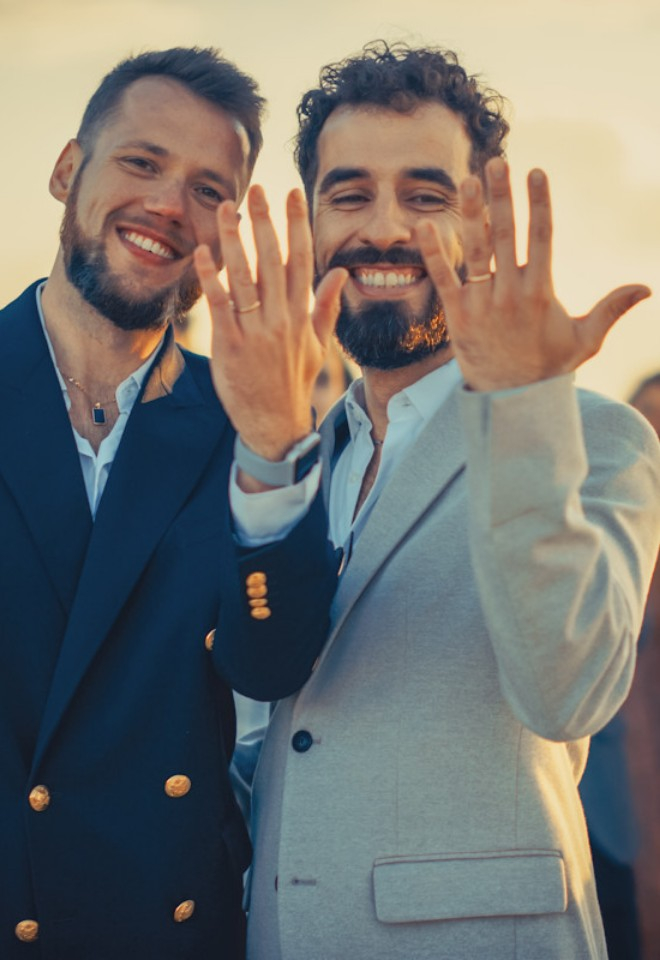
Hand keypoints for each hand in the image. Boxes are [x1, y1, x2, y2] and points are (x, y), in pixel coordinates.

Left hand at [194, 185, 346, 468]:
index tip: (293, 194)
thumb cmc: (294, 383)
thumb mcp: (318, 346)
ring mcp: (256, 332)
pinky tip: (202, 252)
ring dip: (234, 240)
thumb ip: (325, 307)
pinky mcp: (231, 346)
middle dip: (264, 222)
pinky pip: (220, 305)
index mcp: (301, 315)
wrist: (276, 423)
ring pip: (245, 277)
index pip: (302, 260)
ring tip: (225, 209)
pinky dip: (212, 278)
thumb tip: (339, 273)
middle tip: (256, 189)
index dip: (297, 225)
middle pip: (273, 260)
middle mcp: (281, 319)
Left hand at [416, 158, 650, 391]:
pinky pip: (443, 280)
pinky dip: (433, 253)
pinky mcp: (457, 316)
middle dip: (502, 197)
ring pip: (475, 251)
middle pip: (506, 235)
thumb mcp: (585, 340)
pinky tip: (424, 225)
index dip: (538, 203)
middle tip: (497, 162)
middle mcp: (510, 294)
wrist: (510, 400)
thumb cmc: (548, 365)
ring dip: (471, 214)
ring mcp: (482, 304)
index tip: (536, 172)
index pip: (541, 238)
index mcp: (541, 293)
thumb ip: (611, 309)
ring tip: (468, 180)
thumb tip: (646, 287)